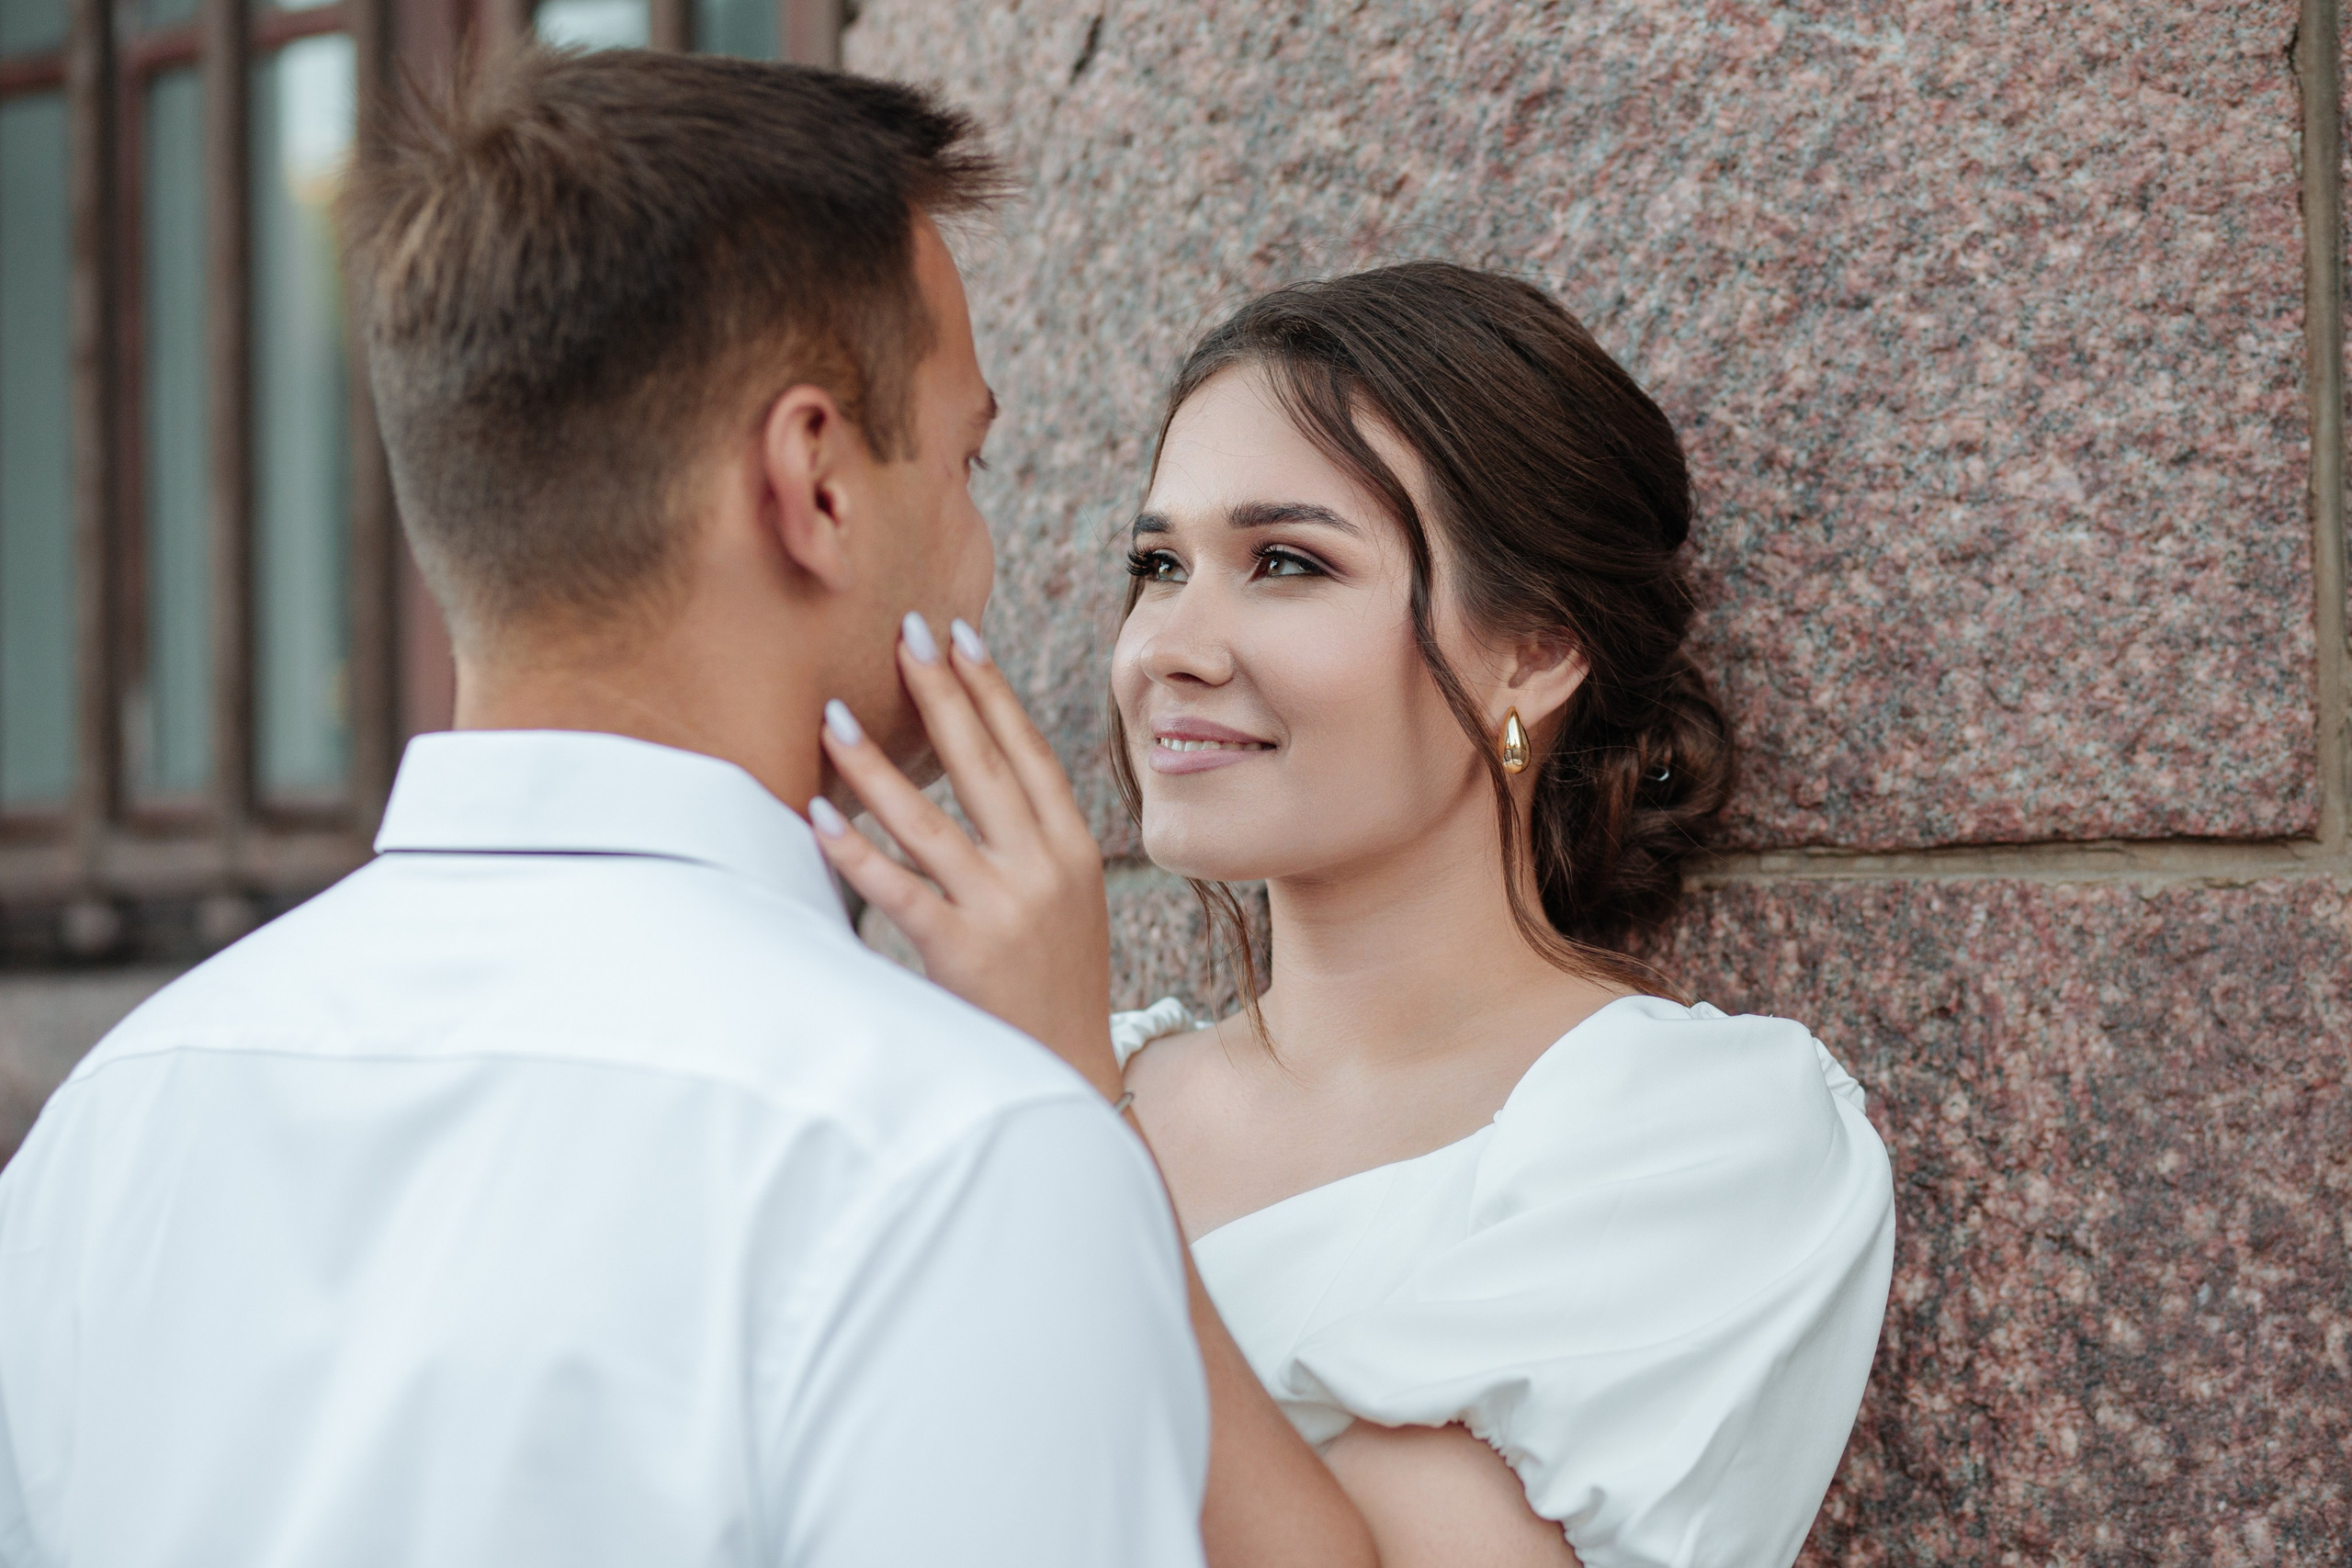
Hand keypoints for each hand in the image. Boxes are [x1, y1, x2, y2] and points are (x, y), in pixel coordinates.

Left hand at [809, 613, 1120, 1099]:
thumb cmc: (1055, 983)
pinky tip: (818, 814)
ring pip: (929, 820)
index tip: (962, 636)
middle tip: (904, 633)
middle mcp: (1042, 870)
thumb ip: (1032, 843)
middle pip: (983, 766)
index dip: (993, 692)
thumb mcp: (1067, 901)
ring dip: (875, 763)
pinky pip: (897, 889)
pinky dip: (855, 850)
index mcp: (1072, 850)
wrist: (1069, 1073)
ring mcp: (1002, 910)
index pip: (1029, 753)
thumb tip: (984, 775)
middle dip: (941, 693)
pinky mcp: (960, 952)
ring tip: (832, 714)